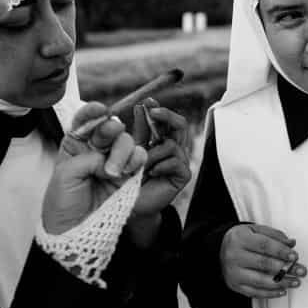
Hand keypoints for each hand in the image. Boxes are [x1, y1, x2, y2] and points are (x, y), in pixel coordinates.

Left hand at [43, 102, 146, 234]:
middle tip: (111, 131)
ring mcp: (113, 161)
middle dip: (111, 128)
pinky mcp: (129, 175)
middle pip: (109, 128)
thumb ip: (89, 158)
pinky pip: (139, 157)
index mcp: (76, 146)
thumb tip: (110, 158)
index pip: (85, 121)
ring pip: (126, 141)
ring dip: (122, 150)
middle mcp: (95, 150)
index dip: (92, 112)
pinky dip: (137, 159)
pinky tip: (128, 170)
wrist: (76, 230)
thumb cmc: (63, 204)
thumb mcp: (66, 174)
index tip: (100, 110)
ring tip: (113, 172)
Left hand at [127, 99, 192, 246]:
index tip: (147, 102)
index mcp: (159, 139)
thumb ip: (136, 131)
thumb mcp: (128, 151)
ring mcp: (179, 161)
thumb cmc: (125, 178)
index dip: (157, 109)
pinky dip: (161, 165)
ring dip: (154, 152)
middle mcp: (171, 148)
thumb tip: (139, 106)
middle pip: (179, 124)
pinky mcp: (183, 175)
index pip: (164, 119)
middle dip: (166, 116)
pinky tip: (150, 173)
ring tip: (141, 164)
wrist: (128, 205)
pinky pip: (176, 162)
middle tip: (153, 112)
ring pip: (173, 144)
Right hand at [220, 223, 307, 298]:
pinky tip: (283, 290)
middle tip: (301, 271)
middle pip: (263, 263)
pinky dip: (270, 293)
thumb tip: (291, 244)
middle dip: (285, 268)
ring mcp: (233, 272)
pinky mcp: (235, 285)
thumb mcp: (255, 230)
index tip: (295, 256)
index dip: (281, 251)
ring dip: (281, 282)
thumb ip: (274, 235)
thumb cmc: (242, 240)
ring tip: (296, 282)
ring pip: (260, 280)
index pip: (263, 245)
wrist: (219, 251)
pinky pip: (254, 292)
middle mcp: (234, 256)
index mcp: (240, 238)